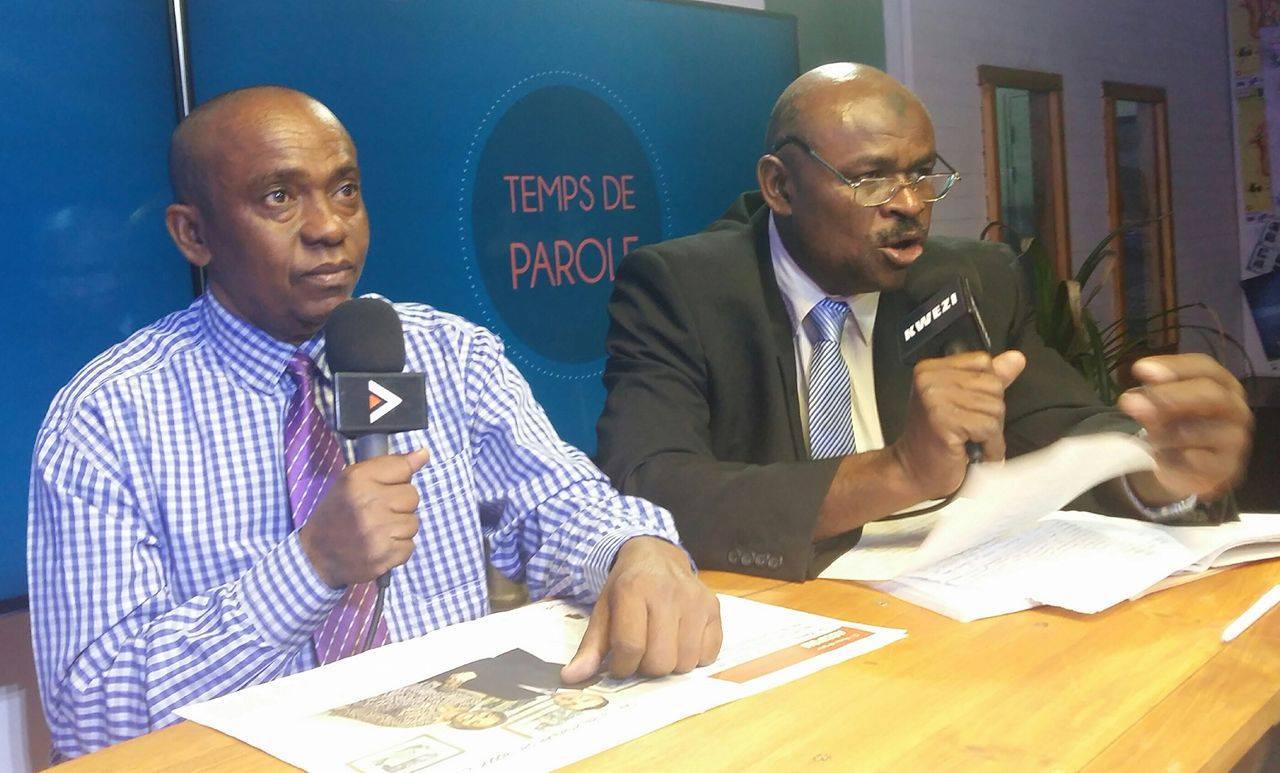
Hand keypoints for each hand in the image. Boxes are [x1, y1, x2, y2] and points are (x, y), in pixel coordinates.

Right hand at [298, 448, 428, 587]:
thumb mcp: (353, 481)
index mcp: (357, 480)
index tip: (386, 487)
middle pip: (412, 496)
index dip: (397, 479)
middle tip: (378, 512)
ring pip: (414, 522)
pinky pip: (410, 546)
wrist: (316, 556)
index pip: (403, 467)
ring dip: (400, 527)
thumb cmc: (337, 514)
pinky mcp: (384, 556)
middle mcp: (368, 504)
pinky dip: (398, 548)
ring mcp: (377, 532)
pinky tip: (380, 546)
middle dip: (400, 504)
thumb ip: (391, 465)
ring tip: (379, 530)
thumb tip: (424, 453)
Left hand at [561, 537, 721, 681]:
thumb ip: (590, 647)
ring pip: (685, 662)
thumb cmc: (626, 587)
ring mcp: (696, 600)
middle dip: (646, 667)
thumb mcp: (603, 610)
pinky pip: (709, 654)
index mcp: (634, 589)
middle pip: (660, 661)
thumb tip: (571, 678)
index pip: (630, 647)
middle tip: (640, 655)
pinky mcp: (714, 607)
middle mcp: (668, 592)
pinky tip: (681, 641)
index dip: (621, 666)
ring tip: (660, 646)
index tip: (619, 662)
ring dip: (670, 664)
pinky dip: (694, 657)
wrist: (656, 555)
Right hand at [891, 350, 1025, 499]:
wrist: (912, 472)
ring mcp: (935, 399)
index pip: (982, 362)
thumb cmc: (935, 441)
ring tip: (972, 444)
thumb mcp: (961, 402)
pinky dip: (990, 447)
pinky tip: (976, 454)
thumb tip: (1017, 358)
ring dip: (991, 434)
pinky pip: (989, 428)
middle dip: (991, 413)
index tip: (971, 410)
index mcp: (930, 369)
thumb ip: (987, 379)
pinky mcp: (944, 421)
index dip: (986, 390)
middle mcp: (930, 378)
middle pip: (993, 384)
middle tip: (971, 432)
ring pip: (994, 407)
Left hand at [1117, 354, 1251, 501]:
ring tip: (1149, 438)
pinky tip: (1161, 458)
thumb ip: (1151, 399)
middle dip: (1171, 394)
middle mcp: (1234, 408)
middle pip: (1212, 393)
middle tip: (1134, 400)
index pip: (1204, 367)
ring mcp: (1235, 439)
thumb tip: (1133, 398)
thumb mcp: (1159, 409)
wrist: (1182, 470)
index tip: (1140, 369)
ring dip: (1168, 433)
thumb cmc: (1174, 427)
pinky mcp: (1227, 467)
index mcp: (1220, 384)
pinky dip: (1176, 458)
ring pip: (1203, 430)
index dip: (1173, 367)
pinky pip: (1200, 461)